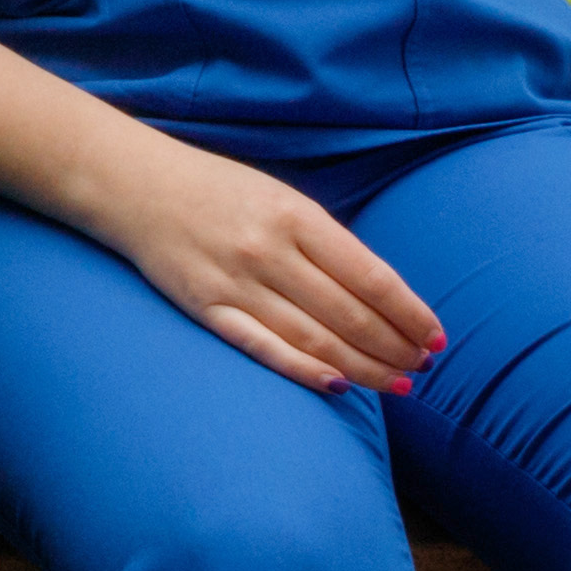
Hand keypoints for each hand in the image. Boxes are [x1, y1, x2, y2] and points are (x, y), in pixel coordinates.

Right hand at [92, 128, 444, 392]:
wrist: (133, 184)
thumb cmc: (217, 190)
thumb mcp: (278, 197)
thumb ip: (323, 242)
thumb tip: (378, 294)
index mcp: (294, 215)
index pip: (370, 275)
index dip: (409, 312)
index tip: (436, 337)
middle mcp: (269, 249)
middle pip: (349, 313)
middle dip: (395, 346)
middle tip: (423, 368)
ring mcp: (235, 282)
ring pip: (315, 338)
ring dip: (364, 367)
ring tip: (397, 385)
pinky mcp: (205, 308)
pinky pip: (264, 348)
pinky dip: (305, 370)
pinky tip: (338, 386)